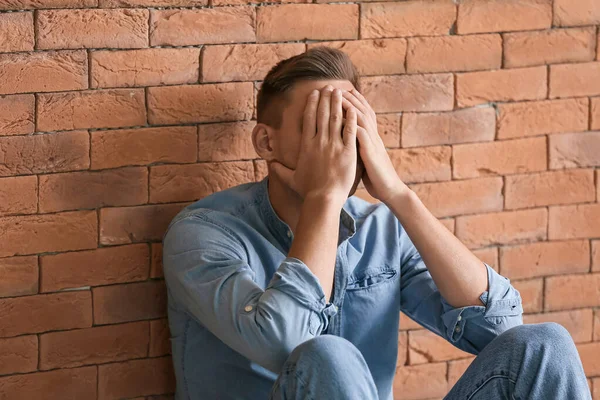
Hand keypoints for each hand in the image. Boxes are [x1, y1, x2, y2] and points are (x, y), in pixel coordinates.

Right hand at [270, 85, 358, 203]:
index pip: (308, 119)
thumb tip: (270, 164)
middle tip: (329, 86)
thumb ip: (280, 170)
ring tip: (340, 91)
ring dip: (337, 103)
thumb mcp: (291, 179)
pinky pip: (350, 131)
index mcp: (306, 146)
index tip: (314, 94)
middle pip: (322, 114)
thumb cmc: (308, 191)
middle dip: (325, 98)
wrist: (323, 199)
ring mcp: (334, 146)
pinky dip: (352, 118)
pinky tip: (354, 107)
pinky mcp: (348, 152)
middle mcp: (319, 142)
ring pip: (336, 118)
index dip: (311, 104)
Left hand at [341, 88, 408, 203]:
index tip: (341, 90)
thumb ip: (359, 146)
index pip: (363, 113)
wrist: (390, 190)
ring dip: (350, 106)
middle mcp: (373, 136)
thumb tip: (347, 141)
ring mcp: (373, 143)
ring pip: (362, 119)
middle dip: (350, 97)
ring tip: (338, 96)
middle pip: (362, 111)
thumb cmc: (376, 176)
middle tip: (336, 86)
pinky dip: (353, 125)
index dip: (354, 100)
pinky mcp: (371, 153)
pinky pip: (362, 135)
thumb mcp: (366, 157)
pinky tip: (343, 118)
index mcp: (371, 137)